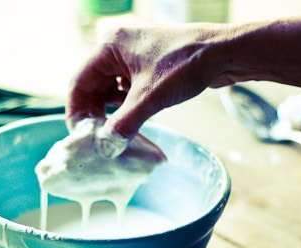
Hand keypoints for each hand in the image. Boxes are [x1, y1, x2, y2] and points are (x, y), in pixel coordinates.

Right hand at [66, 24, 232, 150]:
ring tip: (114, 133)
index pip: (79, 82)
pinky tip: (130, 121)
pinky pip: (125, 89)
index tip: (80, 136)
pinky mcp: (146, 66)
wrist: (224, 53)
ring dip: (109, 112)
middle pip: (91, 87)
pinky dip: (124, 107)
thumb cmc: (187, 64)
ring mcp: (132, 56)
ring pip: (108, 90)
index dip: (76, 111)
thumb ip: (124, 123)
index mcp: (109, 46)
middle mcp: (117, 48)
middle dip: (94, 114)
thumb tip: (106, 147)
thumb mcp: (150, 97)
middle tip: (98, 139)